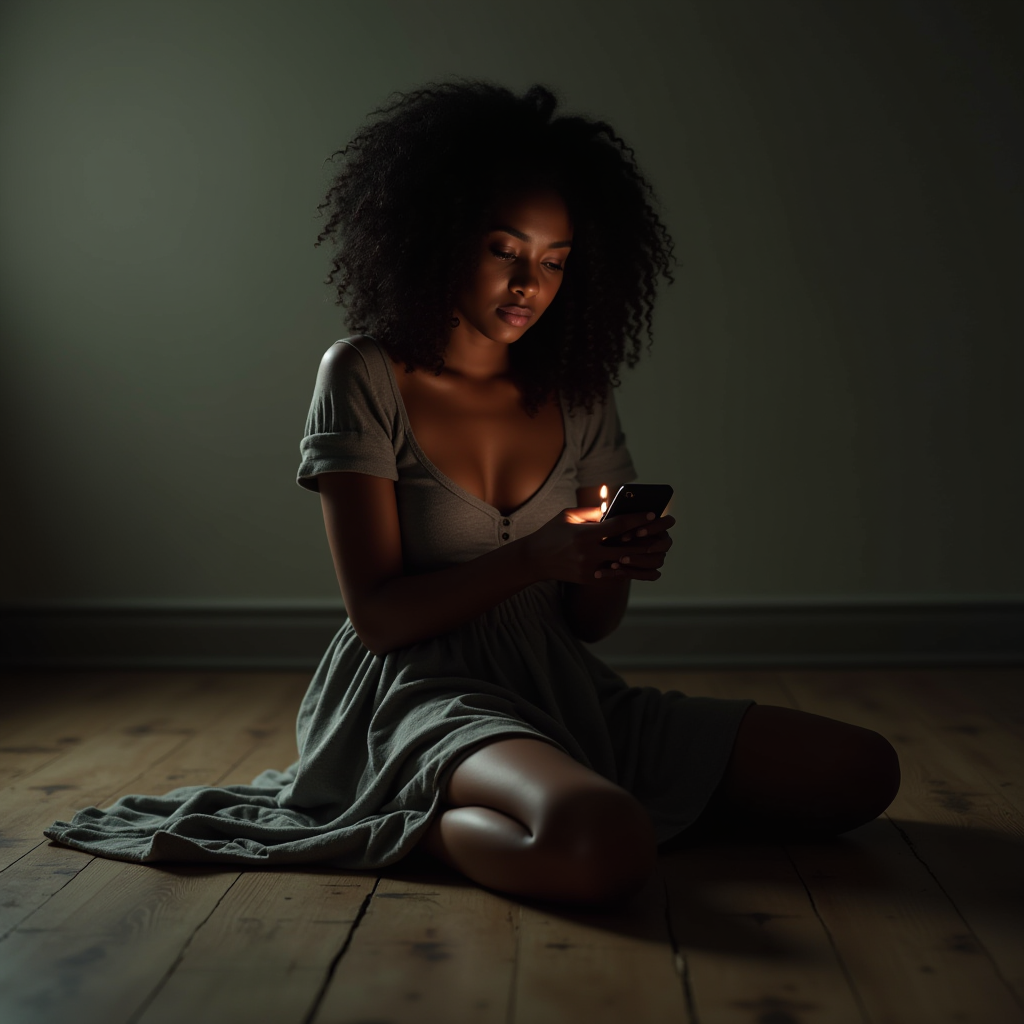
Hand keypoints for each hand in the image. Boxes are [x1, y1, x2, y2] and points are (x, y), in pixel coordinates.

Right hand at [522, 506, 675, 583]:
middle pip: (627, 547)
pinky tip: (643, 564)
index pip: (618, 526)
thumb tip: (614, 508)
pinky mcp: (590, 579)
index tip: (653, 513)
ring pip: (624, 564)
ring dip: (642, 557)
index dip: (637, 519)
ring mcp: (590, 569)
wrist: (534, 560)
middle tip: (663, 532)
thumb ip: (593, 512)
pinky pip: (615, 574)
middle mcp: (589, 553)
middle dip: (647, 539)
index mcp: (585, 534)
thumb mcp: (569, 516)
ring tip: (658, 550)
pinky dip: (629, 569)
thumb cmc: (552, 532)